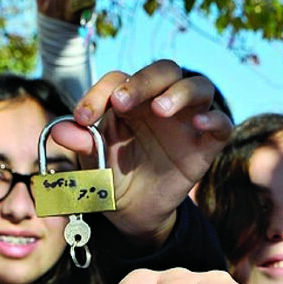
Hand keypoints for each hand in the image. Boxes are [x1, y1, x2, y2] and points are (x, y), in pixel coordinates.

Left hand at [59, 60, 231, 247]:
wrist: (132, 213)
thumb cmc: (111, 177)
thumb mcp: (92, 164)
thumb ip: (81, 145)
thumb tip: (62, 130)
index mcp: (129, 100)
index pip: (119, 80)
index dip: (100, 93)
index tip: (83, 118)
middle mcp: (160, 103)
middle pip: (164, 70)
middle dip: (143, 81)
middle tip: (122, 101)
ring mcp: (186, 122)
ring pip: (199, 87)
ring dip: (180, 92)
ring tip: (160, 109)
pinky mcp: (206, 145)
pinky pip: (221, 123)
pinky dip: (214, 119)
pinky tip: (198, 124)